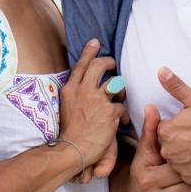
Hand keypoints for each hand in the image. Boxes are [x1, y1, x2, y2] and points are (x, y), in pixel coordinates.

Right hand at [58, 40, 124, 178]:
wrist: (73, 149)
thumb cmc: (70, 132)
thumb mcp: (67, 107)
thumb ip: (77, 94)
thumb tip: (85, 86)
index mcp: (70, 89)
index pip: (81, 64)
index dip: (89, 51)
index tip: (95, 42)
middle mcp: (82, 91)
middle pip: (99, 66)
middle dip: (108, 62)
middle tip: (112, 64)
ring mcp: (97, 100)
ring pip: (115, 83)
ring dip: (120, 89)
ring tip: (119, 97)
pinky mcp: (109, 112)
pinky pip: (121, 106)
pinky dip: (123, 115)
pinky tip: (121, 123)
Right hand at [128, 105, 190, 191]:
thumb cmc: (143, 169)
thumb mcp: (146, 149)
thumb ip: (151, 129)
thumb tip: (152, 106)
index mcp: (148, 178)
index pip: (178, 171)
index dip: (178, 167)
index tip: (171, 167)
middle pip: (187, 188)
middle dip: (184, 182)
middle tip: (175, 179)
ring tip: (175, 189)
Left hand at [155, 67, 190, 184]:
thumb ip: (175, 86)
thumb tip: (161, 70)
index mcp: (166, 130)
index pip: (164, 129)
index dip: (177, 127)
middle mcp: (168, 150)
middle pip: (168, 146)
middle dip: (179, 142)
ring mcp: (178, 166)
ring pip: (177, 160)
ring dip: (185, 156)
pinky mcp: (189, 178)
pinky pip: (186, 173)